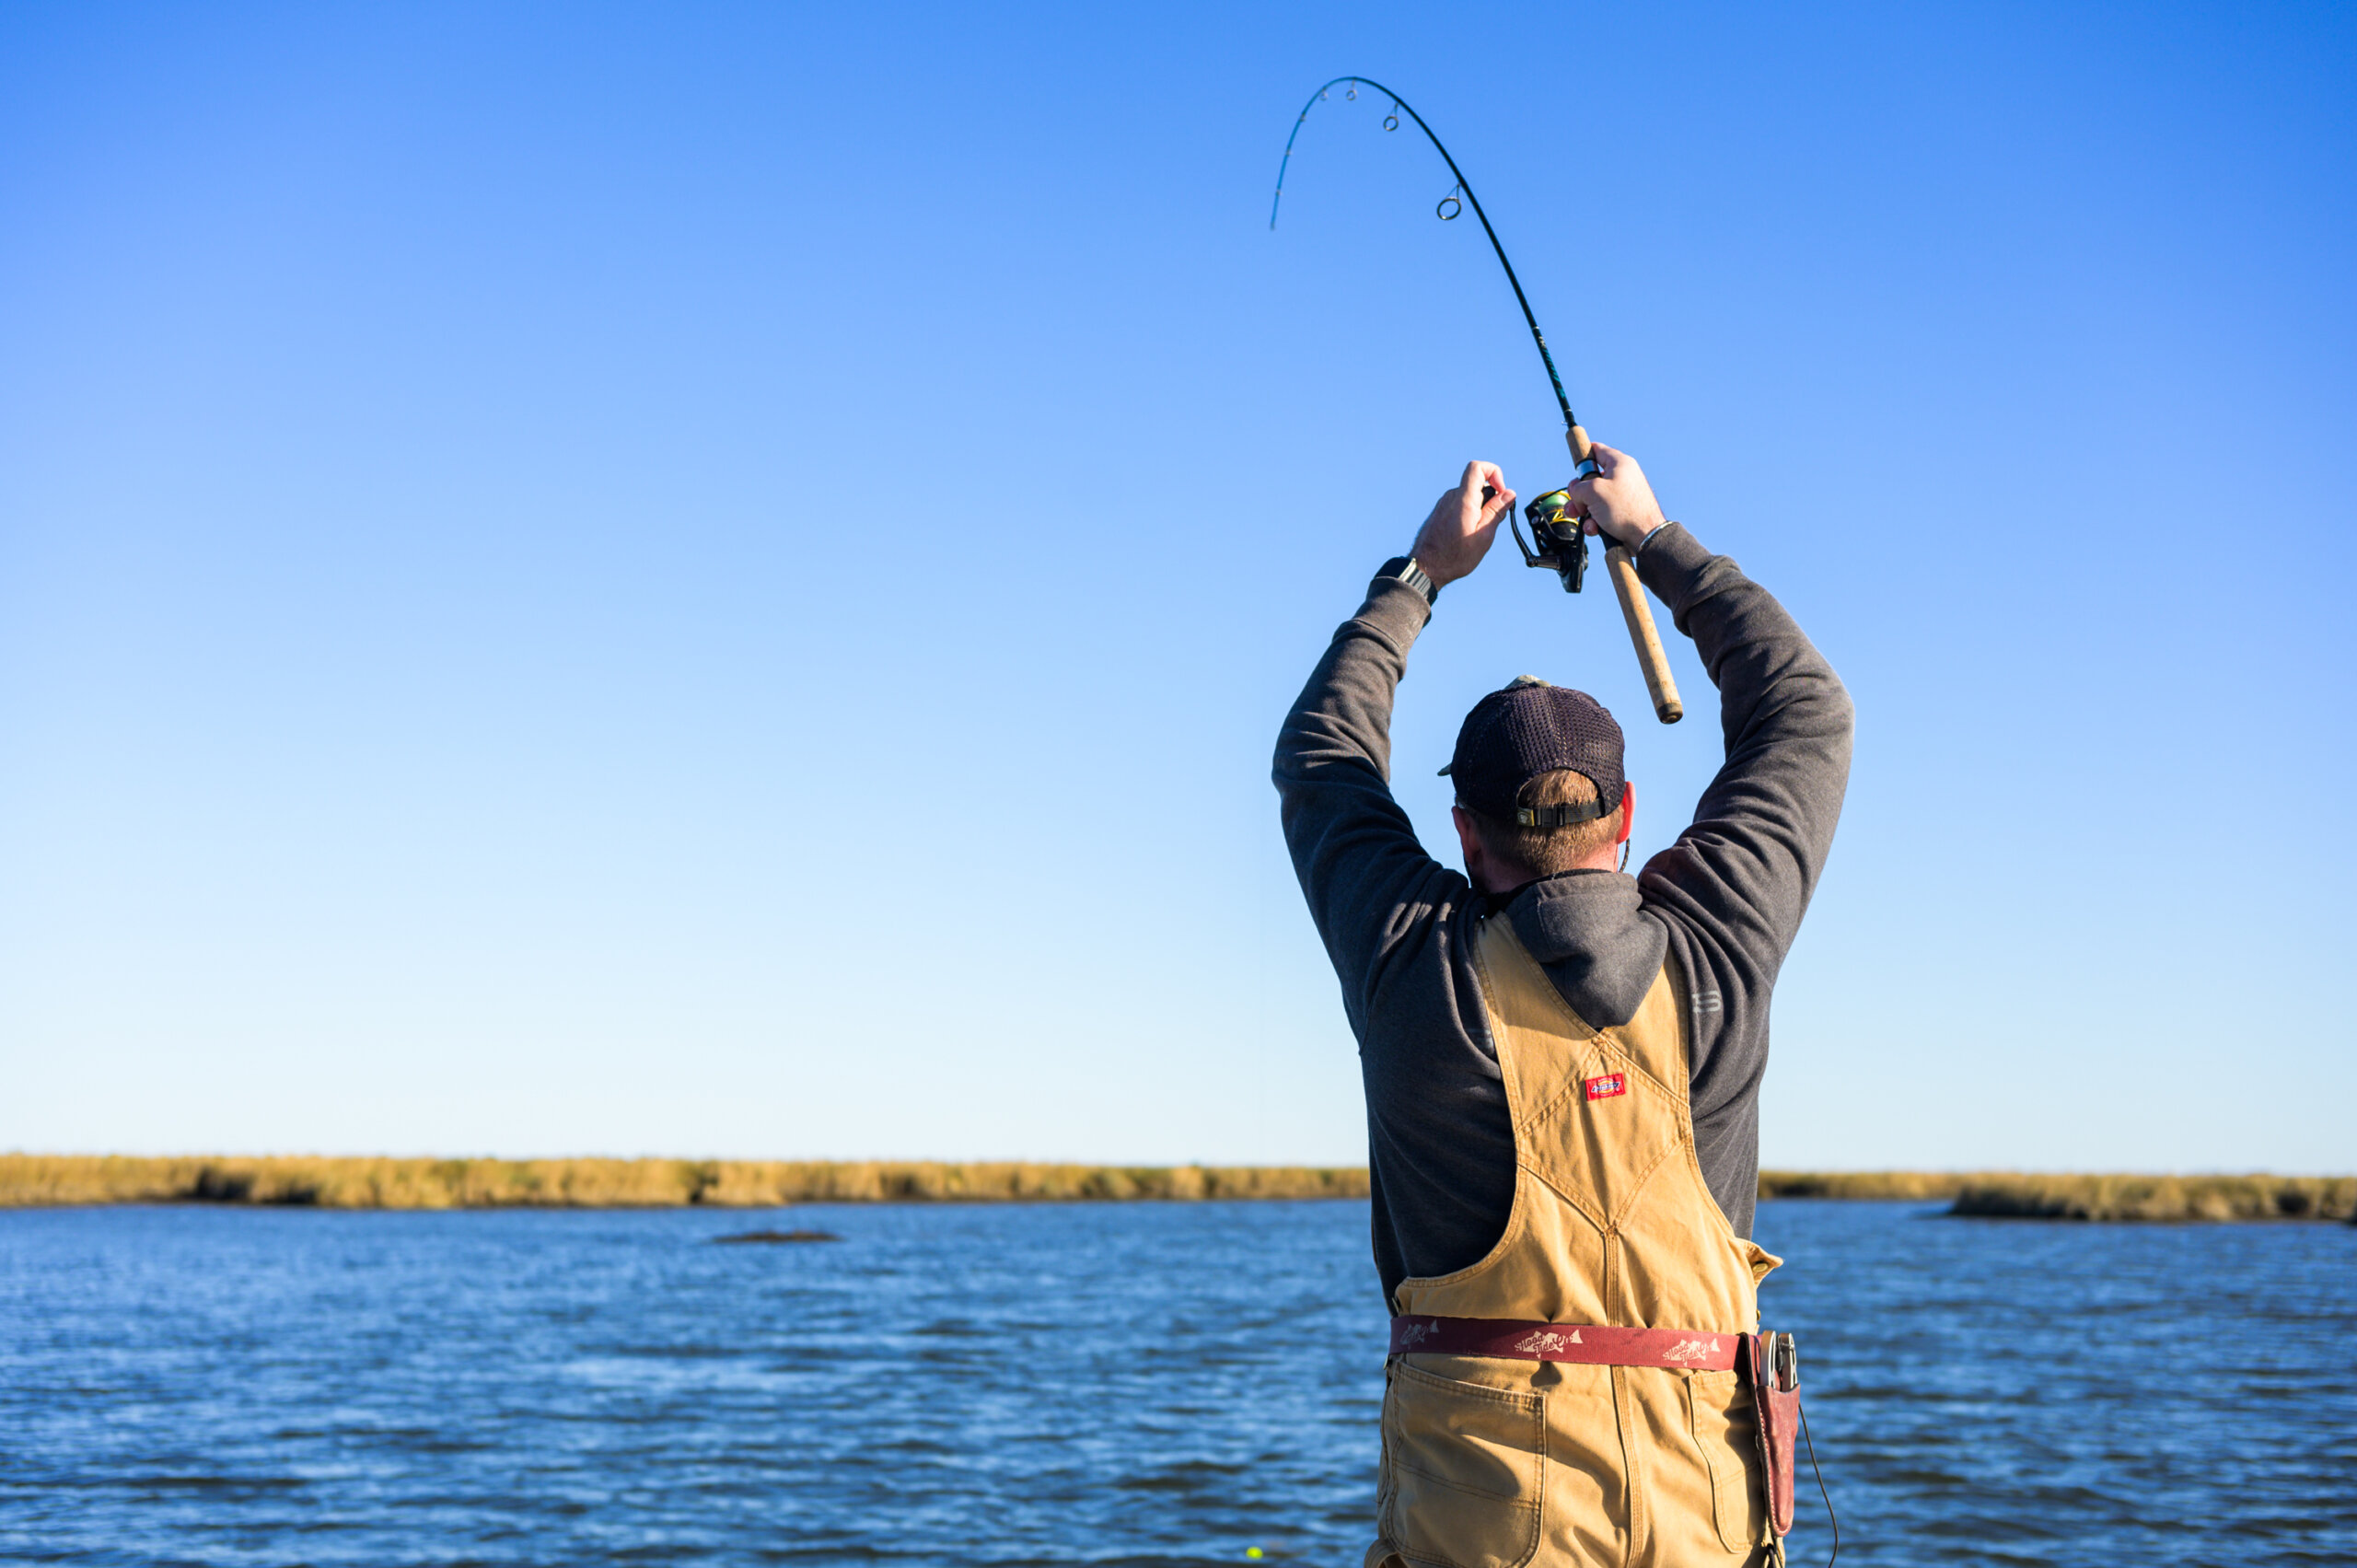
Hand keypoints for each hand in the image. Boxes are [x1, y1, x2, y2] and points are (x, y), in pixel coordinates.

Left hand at [1409, 461, 1515, 587]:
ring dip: (1480, 508)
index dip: (1494, 472)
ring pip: (1469, 496)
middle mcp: (1451, 497)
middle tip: (1492, 522)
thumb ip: (1497, 511)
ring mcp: (1443, 504)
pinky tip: (1467, 534)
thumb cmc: (1454, 557)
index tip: (1501, 492)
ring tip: (1477, 532)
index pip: (1477, 467)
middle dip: (1491, 498)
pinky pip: (1460, 504)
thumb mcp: (1484, 535)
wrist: (1426, 568)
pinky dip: (1469, 513)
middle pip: (1477, 484)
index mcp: (1463, 499)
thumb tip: (1509, 493)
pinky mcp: (1440, 512)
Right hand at [1568, 442, 1666, 549]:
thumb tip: (1576, 493)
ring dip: (1584, 510)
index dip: (1582, 456)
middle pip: (1590, 479)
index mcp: (1619, 463)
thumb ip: (1578, 487)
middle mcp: (1622, 477)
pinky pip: (1602, 512)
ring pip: (1593, 499)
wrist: (1645, 536)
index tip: (1573, 465)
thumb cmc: (1624, 509)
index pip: (1596, 450)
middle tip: (1576, 503)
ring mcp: (1622, 495)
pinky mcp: (1622, 511)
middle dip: (1578, 494)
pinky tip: (1596, 528)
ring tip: (1585, 520)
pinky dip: (1595, 521)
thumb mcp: (1593, 491)